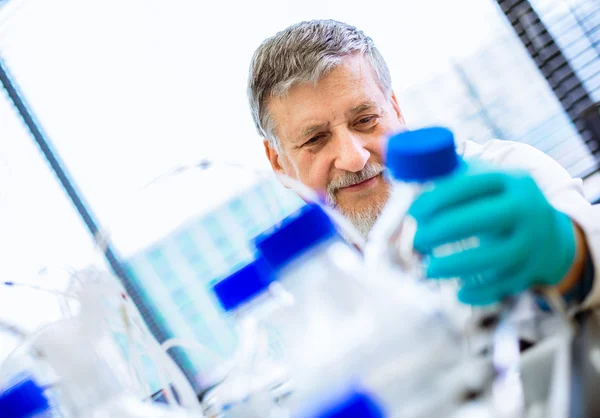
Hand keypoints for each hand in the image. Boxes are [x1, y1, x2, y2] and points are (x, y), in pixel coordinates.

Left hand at [408, 170, 576, 304]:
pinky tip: (459, 293)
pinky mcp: (534, 270)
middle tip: (417, 240)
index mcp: (511, 181)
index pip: (472, 185)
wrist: (550, 236)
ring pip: (496, 256)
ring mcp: (534, 242)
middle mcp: (528, 209)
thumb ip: (452, 177)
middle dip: (444, 230)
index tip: (414, 213)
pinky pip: (505, 285)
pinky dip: (481, 292)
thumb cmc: (500, 205)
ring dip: (457, 265)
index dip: (438, 198)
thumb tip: (407, 174)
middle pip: (485, 218)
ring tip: (429, 268)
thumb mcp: (486, 183)